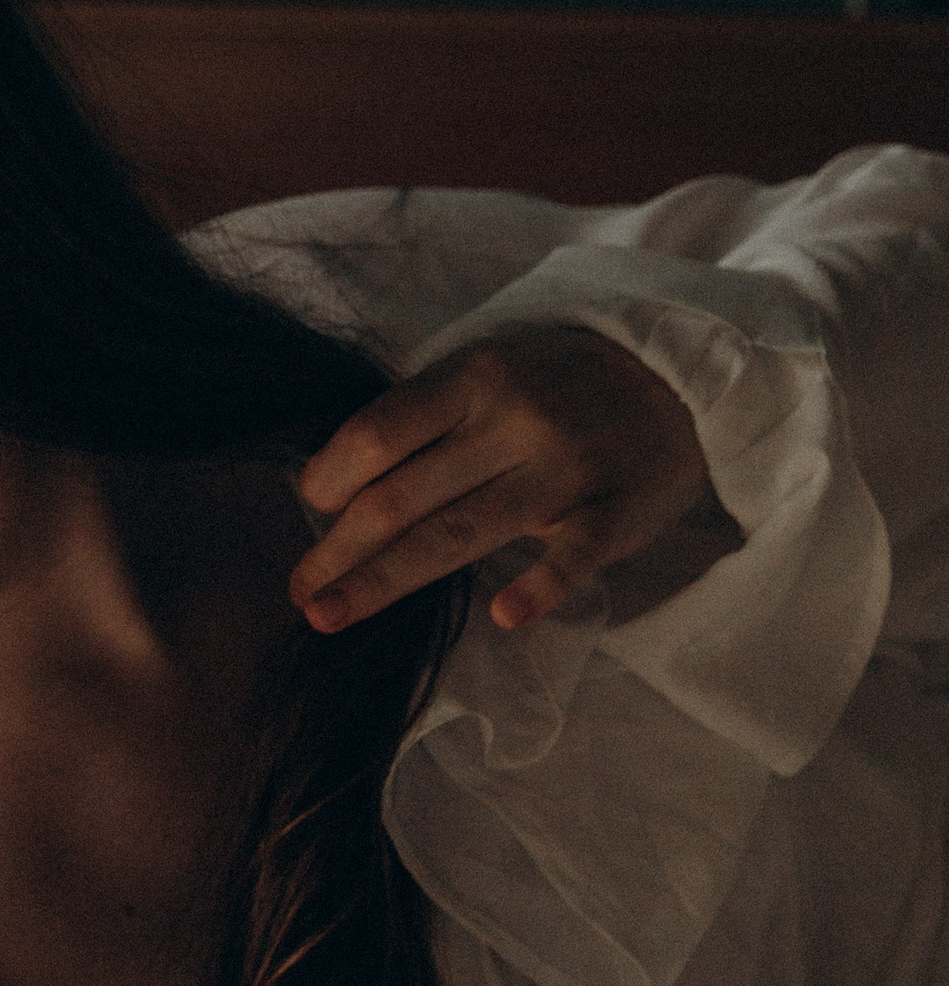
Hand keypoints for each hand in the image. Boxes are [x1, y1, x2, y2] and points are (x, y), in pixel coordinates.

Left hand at [290, 322, 716, 635]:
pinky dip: (542, 585)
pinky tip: (505, 616)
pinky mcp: (615, 511)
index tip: (309, 508)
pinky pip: (573, 554)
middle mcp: (512, 421)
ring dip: (386, 581)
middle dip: (339, 550)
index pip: (382, 431)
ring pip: (460, 533)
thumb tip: (332, 482)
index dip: (332, 475)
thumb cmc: (562, 381)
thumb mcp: (492, 368)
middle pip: (404, 496)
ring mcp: (565, 468)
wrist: (684, 372)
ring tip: (330, 617)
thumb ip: (426, 417)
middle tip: (300, 593)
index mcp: (473, 379)